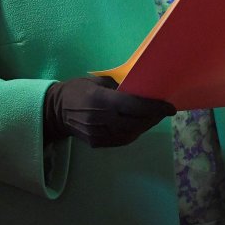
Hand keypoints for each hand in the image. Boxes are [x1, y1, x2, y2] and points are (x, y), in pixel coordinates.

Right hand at [43, 75, 175, 147]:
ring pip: (131, 133)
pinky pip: (122, 139)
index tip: (170, 107)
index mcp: (100, 100)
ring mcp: (99, 134)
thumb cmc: (76, 90)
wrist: (54, 111)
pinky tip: (139, 125)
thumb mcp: (96, 82)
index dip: (154, 108)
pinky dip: (134, 132)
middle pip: (136, 122)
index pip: (134, 106)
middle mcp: (101, 119)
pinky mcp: (98, 143)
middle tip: (164, 110)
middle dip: (153, 117)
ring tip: (153, 117)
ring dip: (145, 125)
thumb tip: (139, 90)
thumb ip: (117, 88)